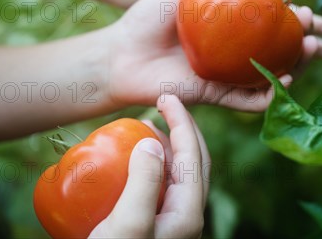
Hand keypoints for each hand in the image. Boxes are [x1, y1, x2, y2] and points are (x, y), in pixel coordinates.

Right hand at [89, 95, 208, 238]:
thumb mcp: (128, 224)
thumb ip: (145, 183)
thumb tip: (152, 142)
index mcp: (188, 213)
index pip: (194, 155)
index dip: (182, 121)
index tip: (166, 96)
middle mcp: (185, 216)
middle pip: (192, 161)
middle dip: (180, 129)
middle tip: (161, 106)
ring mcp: (170, 222)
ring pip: (175, 173)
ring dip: (164, 146)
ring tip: (142, 129)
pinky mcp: (152, 225)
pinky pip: (158, 186)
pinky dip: (148, 165)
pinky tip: (127, 162)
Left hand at [105, 0, 321, 111]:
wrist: (120, 54)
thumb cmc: (145, 19)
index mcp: (229, 30)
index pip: (271, 25)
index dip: (294, 21)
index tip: (308, 11)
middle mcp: (233, 54)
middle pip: (279, 52)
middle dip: (304, 44)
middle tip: (317, 33)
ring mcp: (227, 76)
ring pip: (271, 76)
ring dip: (296, 66)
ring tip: (309, 50)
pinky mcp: (217, 96)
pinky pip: (249, 101)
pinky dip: (270, 95)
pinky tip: (284, 80)